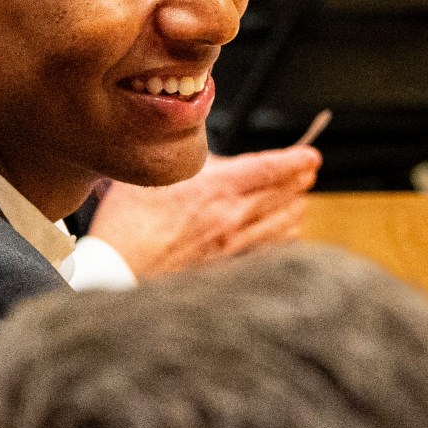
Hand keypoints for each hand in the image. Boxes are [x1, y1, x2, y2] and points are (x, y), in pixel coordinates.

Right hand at [87, 146, 319, 276]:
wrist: (117, 273)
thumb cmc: (126, 224)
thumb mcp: (155, 176)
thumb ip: (188, 164)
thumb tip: (214, 161)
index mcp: (215, 189)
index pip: (270, 169)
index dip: (296, 160)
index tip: (310, 155)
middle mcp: (231, 218)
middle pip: (284, 196)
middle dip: (300, 181)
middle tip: (307, 171)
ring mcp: (232, 246)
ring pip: (283, 226)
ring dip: (294, 209)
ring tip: (297, 200)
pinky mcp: (227, 268)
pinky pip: (269, 250)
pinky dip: (281, 238)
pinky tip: (281, 234)